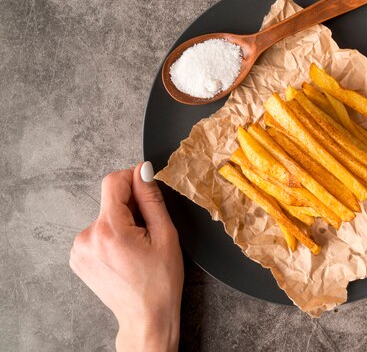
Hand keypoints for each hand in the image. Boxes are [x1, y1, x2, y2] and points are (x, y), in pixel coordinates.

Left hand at [70, 162, 183, 351]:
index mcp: (109, 231)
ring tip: (138, 245)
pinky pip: (97, 231)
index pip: (113, 182)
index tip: (147, 184)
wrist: (146, 317)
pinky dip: (112, 234)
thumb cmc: (160, 283)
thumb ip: (151, 199)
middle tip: (149, 229)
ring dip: (122, 220)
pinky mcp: (78, 257)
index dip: (133, 177)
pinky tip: (126, 252)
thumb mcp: (165, 235)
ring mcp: (79, 249)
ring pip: (104, 216)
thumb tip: (142, 171)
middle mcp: (87, 238)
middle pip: (110, 200)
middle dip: (131, 205)